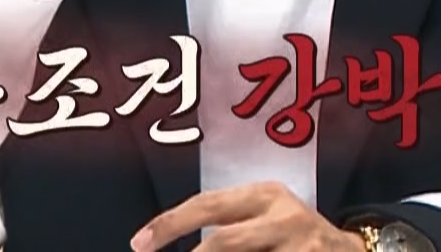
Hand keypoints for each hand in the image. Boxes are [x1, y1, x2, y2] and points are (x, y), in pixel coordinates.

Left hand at [131, 182, 362, 250]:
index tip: (139, 244)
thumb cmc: (296, 236)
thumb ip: (231, 221)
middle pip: (223, 241)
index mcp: (265, 195)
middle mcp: (283, 217)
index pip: (207, 204)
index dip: (169, 224)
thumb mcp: (267, 216)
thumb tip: (170, 236)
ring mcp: (301, 248)